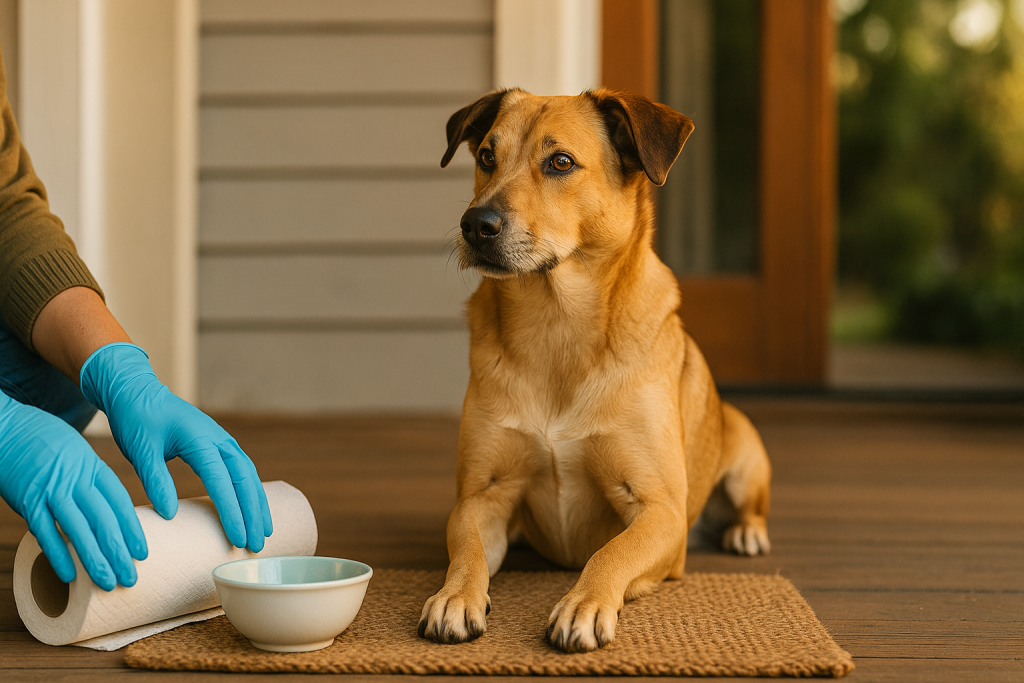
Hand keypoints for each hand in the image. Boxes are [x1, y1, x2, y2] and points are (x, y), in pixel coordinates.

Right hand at [0, 389, 146, 589]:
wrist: (8, 427)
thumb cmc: (45, 440)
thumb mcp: (78, 452)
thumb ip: (91, 479)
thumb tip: (107, 509)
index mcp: (92, 468)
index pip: (119, 502)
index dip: (132, 529)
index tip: (143, 553)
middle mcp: (75, 480)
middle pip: (103, 520)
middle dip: (119, 551)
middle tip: (131, 578)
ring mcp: (50, 490)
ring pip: (78, 529)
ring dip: (94, 558)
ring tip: (108, 582)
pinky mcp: (27, 499)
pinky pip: (44, 530)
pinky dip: (57, 553)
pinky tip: (69, 574)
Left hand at [80, 343, 271, 550]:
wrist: (137, 392)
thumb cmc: (136, 419)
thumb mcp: (141, 450)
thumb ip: (156, 480)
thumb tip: (170, 515)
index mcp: (200, 439)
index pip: (222, 480)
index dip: (231, 510)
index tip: (238, 537)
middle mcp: (219, 439)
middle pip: (244, 479)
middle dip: (253, 513)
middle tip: (257, 545)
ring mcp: (223, 440)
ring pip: (249, 475)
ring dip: (258, 504)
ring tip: (265, 533)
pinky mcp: (220, 445)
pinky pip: (243, 470)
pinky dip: (252, 492)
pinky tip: (255, 510)